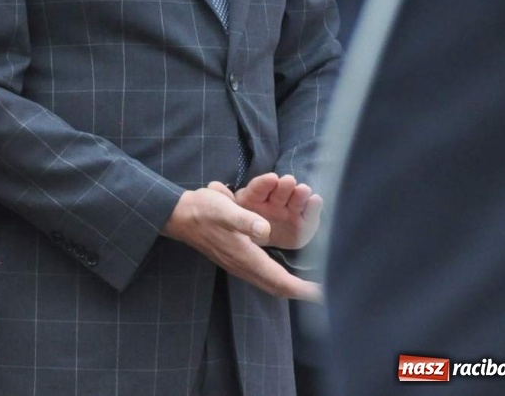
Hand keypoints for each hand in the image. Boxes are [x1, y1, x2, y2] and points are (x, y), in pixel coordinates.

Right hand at [163, 183, 320, 300]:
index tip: (324, 293)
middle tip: (325, 291)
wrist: (179, 216)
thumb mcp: (223, 209)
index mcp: (245, 257)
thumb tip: (266, 230)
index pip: (280, 281)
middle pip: (278, 288)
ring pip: (271, 284)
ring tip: (310, 285)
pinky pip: (264, 277)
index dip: (303, 289)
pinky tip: (285, 272)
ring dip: (290, 286)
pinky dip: (280, 279)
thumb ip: (245, 220)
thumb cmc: (203, 211)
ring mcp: (239, 265)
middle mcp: (244, 266)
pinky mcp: (237, 260)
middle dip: (301, 292)